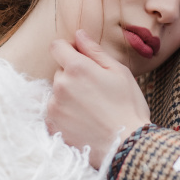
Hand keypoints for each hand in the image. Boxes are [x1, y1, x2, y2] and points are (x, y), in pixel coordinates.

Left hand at [46, 30, 150, 168]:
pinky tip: (84, 121)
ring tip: (91, 110)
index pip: (57, 46)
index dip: (68, 49)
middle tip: (95, 91)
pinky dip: (65, 114)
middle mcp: (60, 84)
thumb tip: (78, 34)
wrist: (126, 145)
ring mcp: (54, 106)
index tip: (81, 59)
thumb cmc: (128, 106)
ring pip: (57, 92)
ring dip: (69, 96)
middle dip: (73, 76)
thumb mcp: (119, 72)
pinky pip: (54, 112)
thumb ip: (95, 51)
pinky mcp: (52, 125)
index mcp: (77, 67)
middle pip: (60, 71)